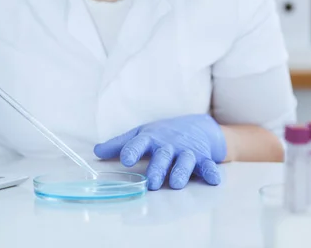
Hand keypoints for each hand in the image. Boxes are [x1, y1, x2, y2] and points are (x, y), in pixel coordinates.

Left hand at [94, 114, 226, 190]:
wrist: (198, 126)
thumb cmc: (163, 134)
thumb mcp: (142, 134)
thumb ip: (120, 145)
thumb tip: (96, 152)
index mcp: (151, 138)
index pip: (138, 143)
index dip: (131, 150)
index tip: (125, 159)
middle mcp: (168, 144)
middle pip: (162, 156)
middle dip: (157, 168)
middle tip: (151, 182)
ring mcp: (187, 151)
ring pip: (185, 161)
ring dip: (181, 171)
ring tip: (176, 184)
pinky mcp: (203, 158)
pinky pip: (208, 165)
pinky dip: (212, 171)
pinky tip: (214, 179)